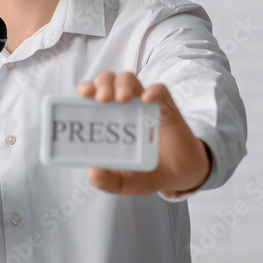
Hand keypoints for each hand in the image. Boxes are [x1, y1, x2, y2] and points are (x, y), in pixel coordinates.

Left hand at [77, 71, 210, 197]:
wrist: (179, 175)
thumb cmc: (146, 173)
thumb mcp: (125, 182)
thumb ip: (108, 181)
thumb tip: (92, 172)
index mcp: (108, 120)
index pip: (93, 96)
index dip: (87, 89)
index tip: (83, 93)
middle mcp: (123, 108)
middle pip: (108, 81)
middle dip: (102, 84)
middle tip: (103, 99)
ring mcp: (144, 106)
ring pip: (129, 80)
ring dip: (123, 85)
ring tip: (122, 99)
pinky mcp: (166, 108)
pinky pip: (160, 91)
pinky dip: (154, 91)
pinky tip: (147, 99)